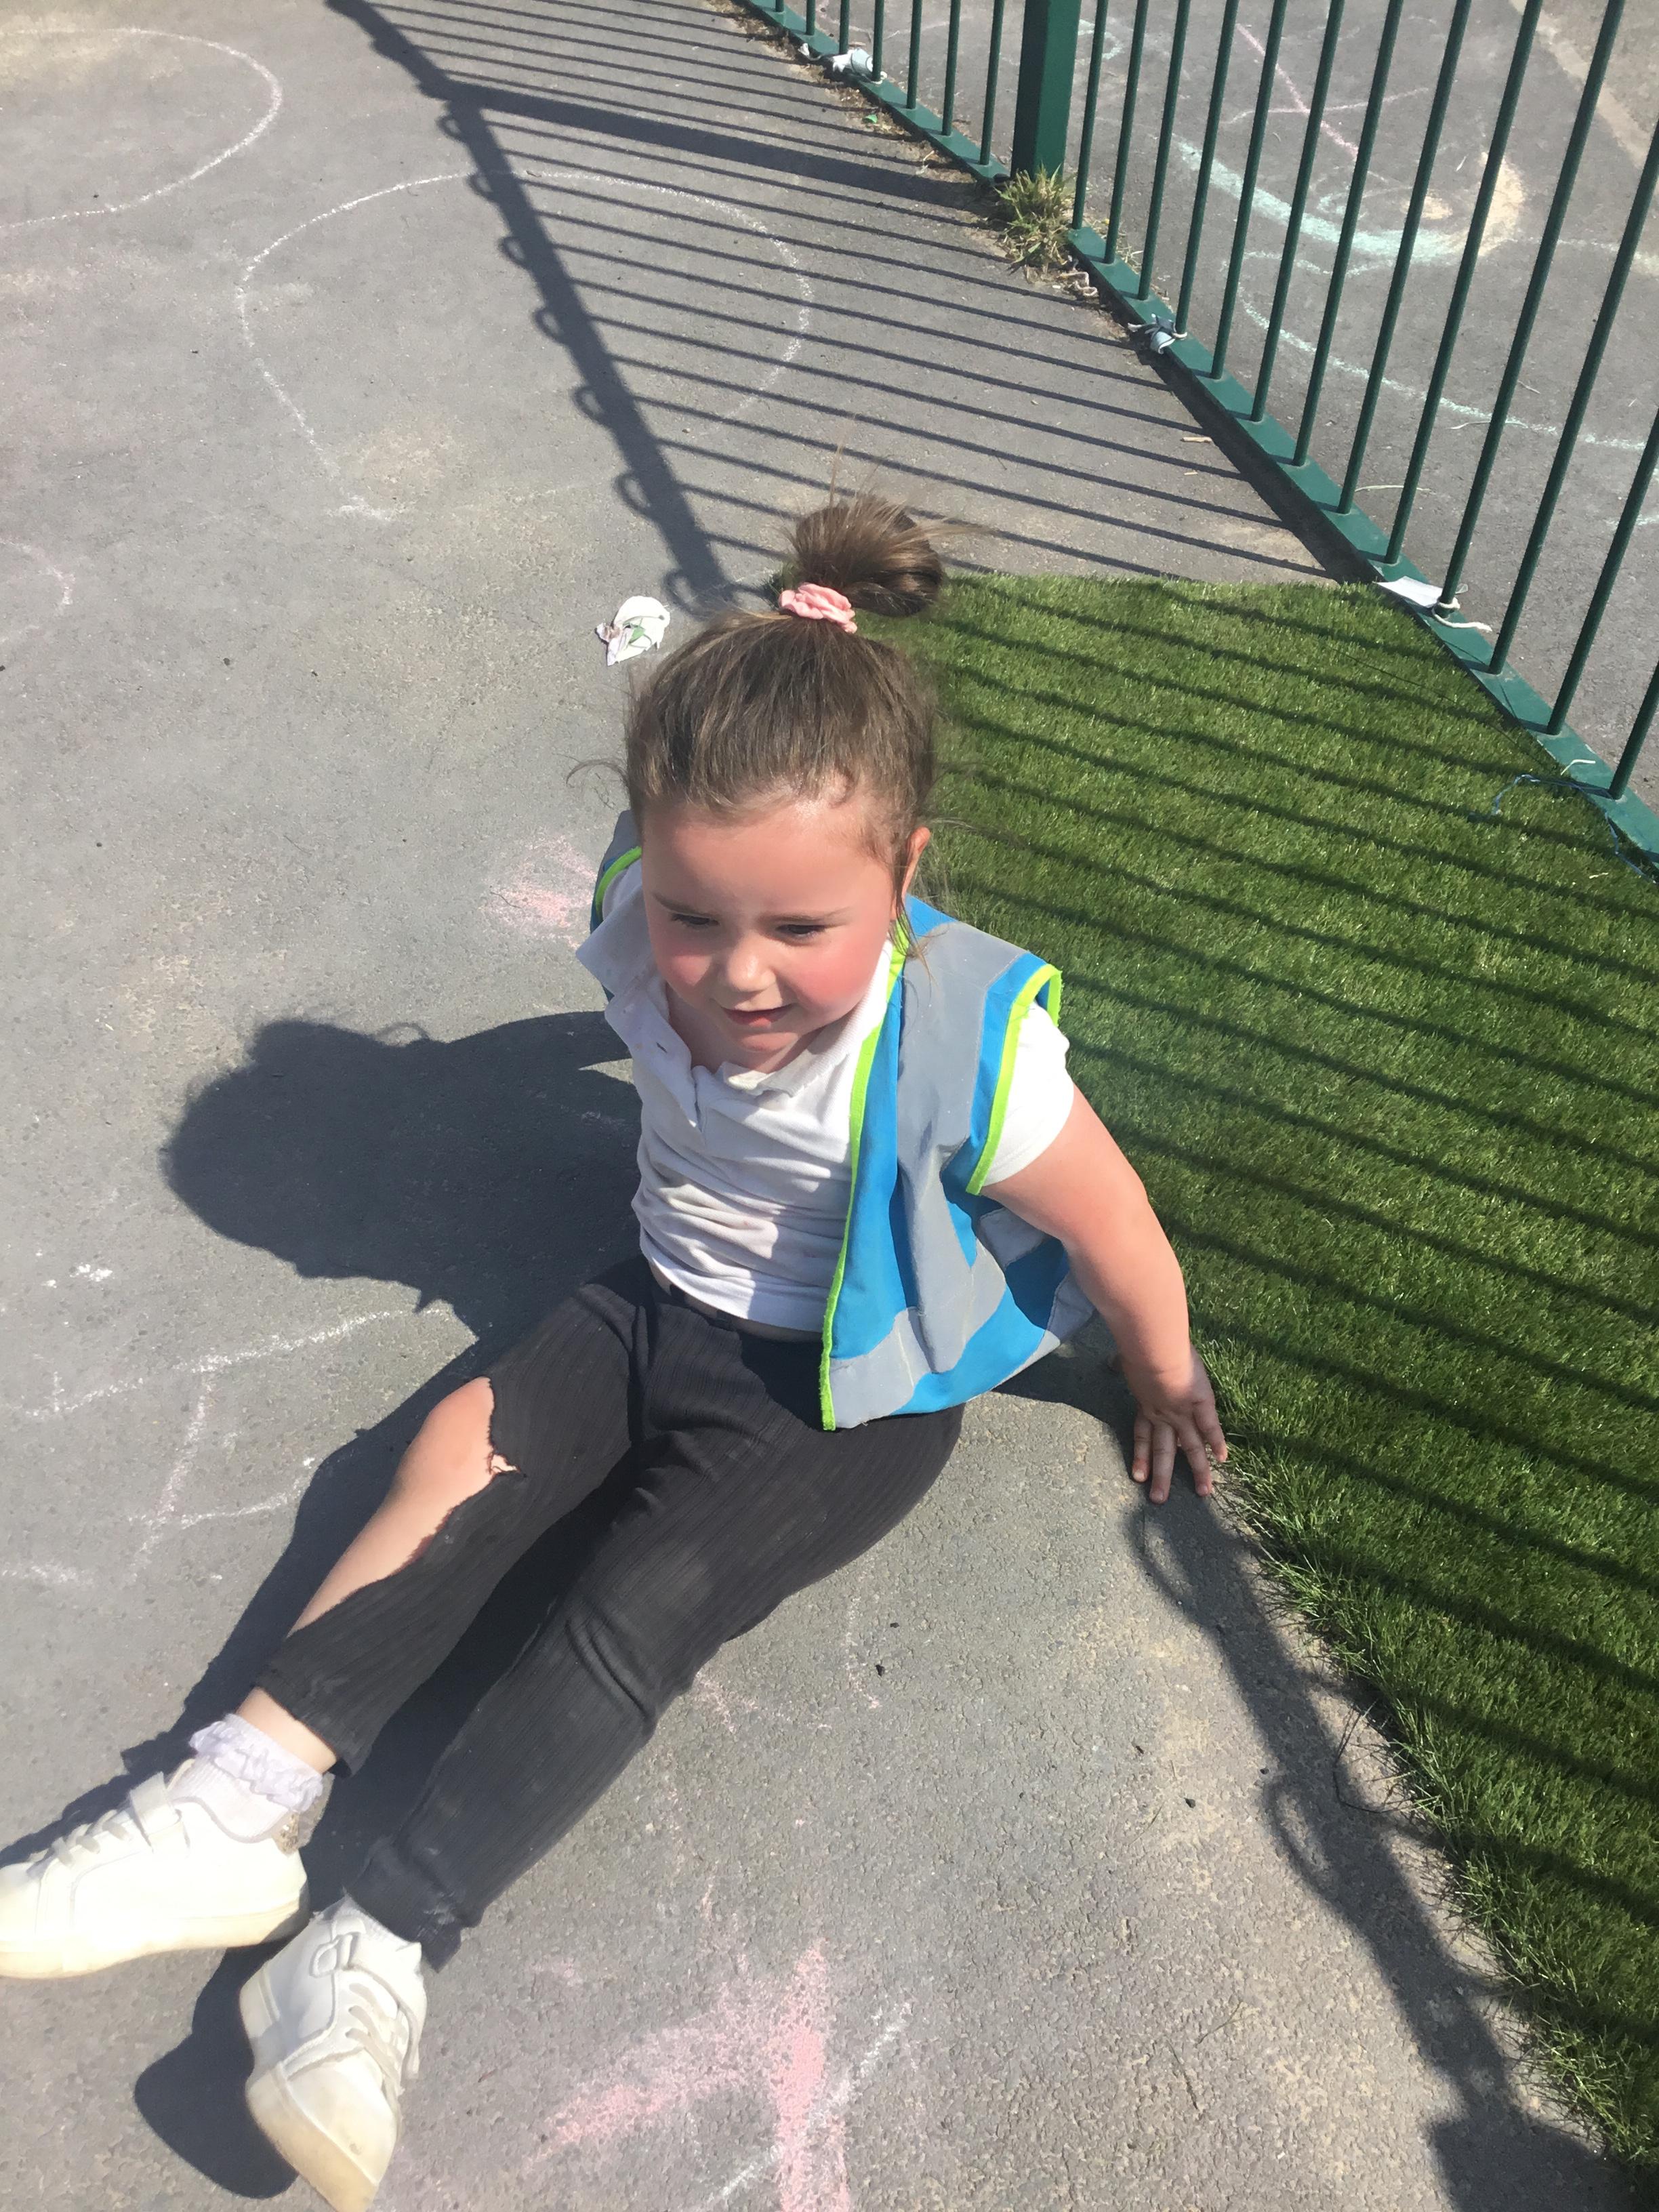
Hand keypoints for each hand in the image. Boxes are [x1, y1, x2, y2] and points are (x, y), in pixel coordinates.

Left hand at [1127, 1350, 1227, 1502]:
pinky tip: (1223, 1460)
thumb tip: (1109, 1362)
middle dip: (1161, 1477)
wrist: (1154, 1351)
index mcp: (1147, 1406)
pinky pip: (1211, 1428)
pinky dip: (1217, 1443)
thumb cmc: (1138, 1352)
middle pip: (1163, 1452)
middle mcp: (1164, 1416)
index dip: (1141, 1456)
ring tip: (1204, 1493)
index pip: (1143, 1437)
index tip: (1139, 1477)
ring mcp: (1183, 1413)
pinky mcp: (1202, 1405)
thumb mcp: (1127, 1361)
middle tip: (1158, 1500)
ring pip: (1192, 1448)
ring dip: (1198, 1471)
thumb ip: (1121, 1364)